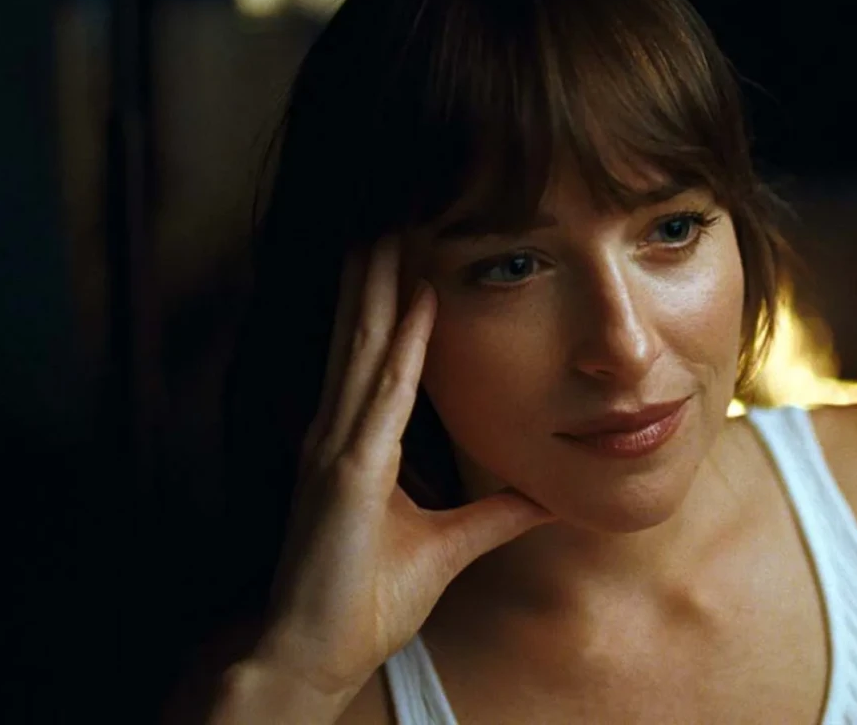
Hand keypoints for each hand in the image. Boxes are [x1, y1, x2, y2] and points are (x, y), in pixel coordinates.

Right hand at [239, 237, 551, 712]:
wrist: (311, 653)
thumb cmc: (363, 600)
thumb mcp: (448, 546)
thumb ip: (494, 515)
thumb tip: (544, 496)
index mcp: (359, 442)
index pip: (380, 352)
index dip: (394, 296)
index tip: (409, 242)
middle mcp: (342, 432)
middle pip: (366, 333)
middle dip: (380, 269)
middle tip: (396, 203)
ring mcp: (340, 448)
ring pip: (367, 347)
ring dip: (383, 284)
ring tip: (395, 224)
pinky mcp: (349, 476)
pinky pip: (381, 397)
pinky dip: (400, 348)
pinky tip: (417, 304)